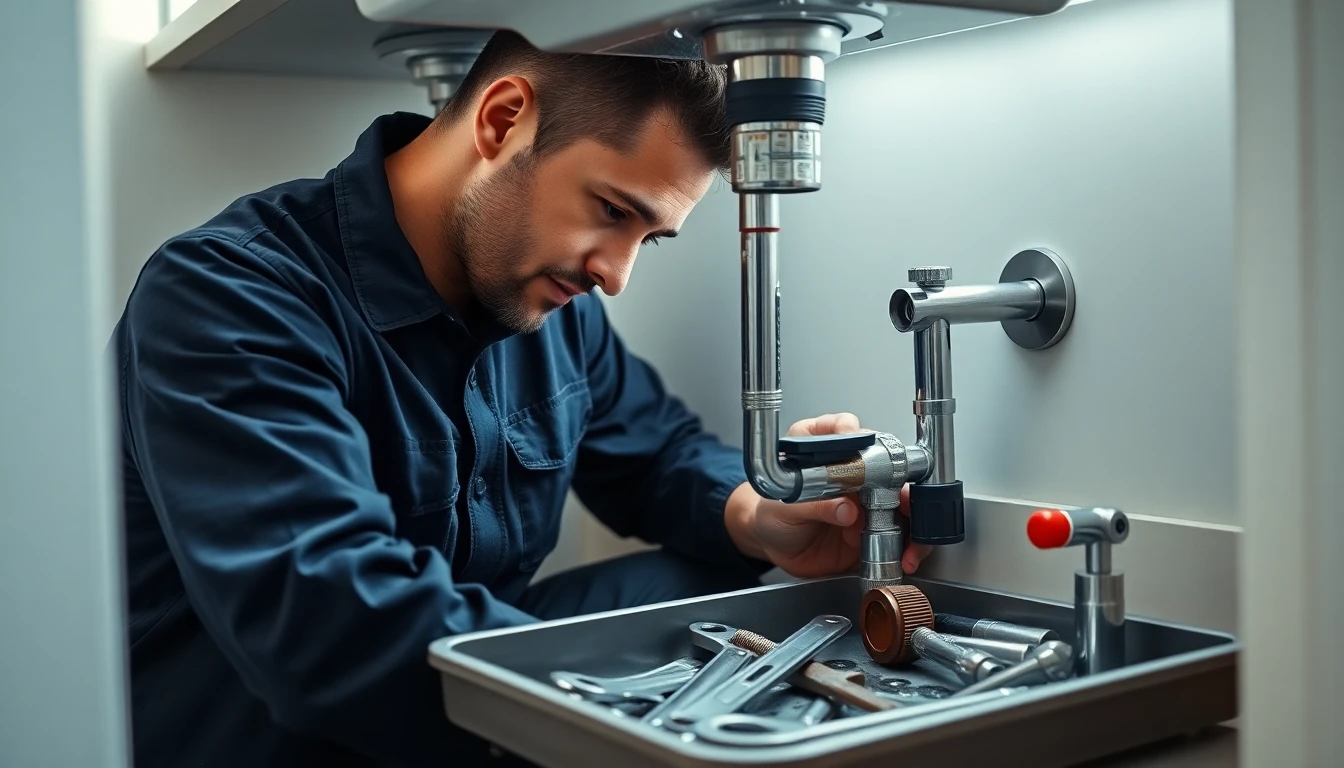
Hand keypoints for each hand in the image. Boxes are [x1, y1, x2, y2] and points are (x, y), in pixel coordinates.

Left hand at [724, 412, 933, 578]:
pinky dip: (911, 546)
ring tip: (907, 538)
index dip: (855, 434)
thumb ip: (811, 505)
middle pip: (891, 466)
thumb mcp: (783, 508)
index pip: (845, 428)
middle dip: (903, 483)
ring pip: (904, 502)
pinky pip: (902, 536)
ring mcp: (867, 502)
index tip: (854, 442)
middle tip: (902, 500)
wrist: (773, 548)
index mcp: (827, 453)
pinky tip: (905, 556)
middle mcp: (853, 473)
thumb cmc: (773, 514)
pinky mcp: (875, 532)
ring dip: (914, 518)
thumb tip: (844, 508)